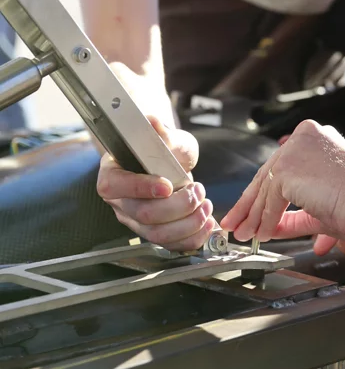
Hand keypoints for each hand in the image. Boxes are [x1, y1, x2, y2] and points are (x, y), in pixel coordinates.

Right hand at [97, 116, 215, 249]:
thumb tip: (152, 122)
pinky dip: (193, 237)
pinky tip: (206, 222)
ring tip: (205, 205)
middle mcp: (121, 202)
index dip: (141, 188)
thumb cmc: (160, 147)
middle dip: (177, 206)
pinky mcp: (155, 234)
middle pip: (143, 214)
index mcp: (112, 174)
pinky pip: (171, 246)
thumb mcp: (162, 135)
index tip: (167, 184)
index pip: (116, 186)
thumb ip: (158, 131)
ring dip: (188, 223)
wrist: (168, 161)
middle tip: (197, 191)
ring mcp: (136, 222)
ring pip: (158, 235)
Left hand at [220, 120, 344, 255]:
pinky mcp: (287, 168)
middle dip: (248, 205)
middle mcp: (302, 137)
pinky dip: (265, 220)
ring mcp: (293, 150)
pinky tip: (263, 235)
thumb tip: (270, 225)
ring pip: (265, 188)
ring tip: (245, 236)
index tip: (250, 210)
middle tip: (235, 224)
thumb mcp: (320, 207)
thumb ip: (293, 214)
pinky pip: (269, 200)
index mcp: (314, 137)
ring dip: (253, 217)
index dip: (262, 192)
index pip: (279, 166)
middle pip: (267, 174)